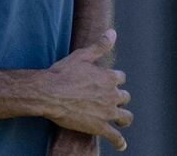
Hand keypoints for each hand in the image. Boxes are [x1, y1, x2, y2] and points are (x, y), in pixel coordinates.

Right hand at [41, 29, 132, 150]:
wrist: (50, 93)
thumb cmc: (63, 73)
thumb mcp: (81, 56)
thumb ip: (99, 45)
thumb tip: (113, 32)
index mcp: (109, 77)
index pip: (120, 78)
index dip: (114, 79)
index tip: (109, 81)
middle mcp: (112, 94)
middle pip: (124, 97)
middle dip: (119, 98)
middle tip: (112, 100)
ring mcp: (107, 112)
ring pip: (125, 117)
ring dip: (124, 118)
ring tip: (122, 120)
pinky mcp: (100, 127)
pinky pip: (115, 137)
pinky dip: (119, 142)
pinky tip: (121, 145)